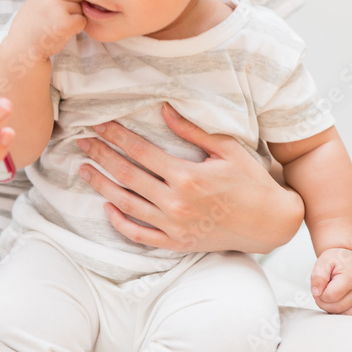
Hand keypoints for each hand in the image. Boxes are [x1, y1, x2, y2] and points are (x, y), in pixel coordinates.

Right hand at [9, 0, 85, 59]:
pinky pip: (82, 20)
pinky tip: (64, 33)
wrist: (22, 50)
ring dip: (74, 17)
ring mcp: (59, 8)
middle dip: (72, 5)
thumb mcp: (32, 4)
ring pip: (79, 7)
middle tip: (59, 19)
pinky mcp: (66, 22)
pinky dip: (77, 28)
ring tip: (58, 27)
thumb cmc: (27, 30)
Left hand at [77, 103, 304, 253]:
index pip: (140, 150)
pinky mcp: (177, 244)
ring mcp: (174, 226)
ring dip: (102, 185)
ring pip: (127, 204)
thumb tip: (164, 108)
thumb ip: (192, 130)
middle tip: (80, 141)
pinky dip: (120, 222)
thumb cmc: (251, 181)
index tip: (97, 123)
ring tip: (84, 170)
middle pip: (127, 175)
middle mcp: (176, 202)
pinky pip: (140, 235)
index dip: (115, 135)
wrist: (270, 223)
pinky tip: (106, 207)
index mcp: (187, 176)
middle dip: (101, 155)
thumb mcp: (227, 149)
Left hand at [311, 248, 351, 317]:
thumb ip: (317, 276)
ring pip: (347, 315)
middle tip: (322, 293)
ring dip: (335, 310)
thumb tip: (316, 291)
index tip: (319, 288)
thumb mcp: (324, 261)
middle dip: (325, 303)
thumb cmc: (338, 260)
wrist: (350, 259)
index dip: (319, 294)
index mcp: (351, 278)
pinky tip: (347, 310)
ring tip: (332, 298)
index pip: (330, 296)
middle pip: (338, 308)